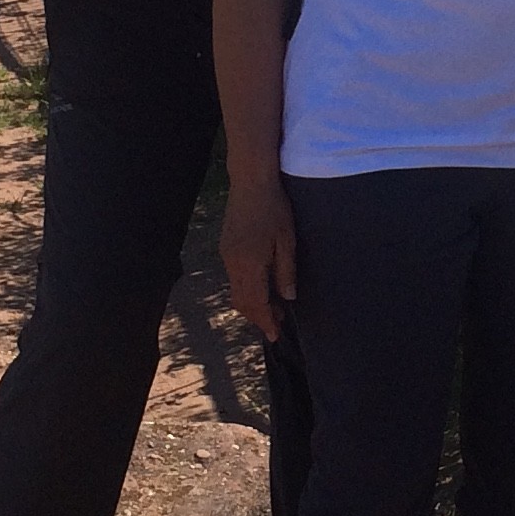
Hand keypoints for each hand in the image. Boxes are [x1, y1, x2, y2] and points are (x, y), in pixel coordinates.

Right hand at [221, 175, 297, 341]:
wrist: (250, 181)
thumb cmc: (274, 208)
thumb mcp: (287, 241)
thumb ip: (286, 271)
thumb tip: (288, 298)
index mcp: (249, 264)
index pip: (255, 303)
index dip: (265, 321)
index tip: (276, 335)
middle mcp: (233, 263)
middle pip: (242, 301)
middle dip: (258, 316)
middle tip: (278, 324)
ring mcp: (226, 255)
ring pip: (236, 290)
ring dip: (253, 303)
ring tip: (274, 306)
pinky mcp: (226, 247)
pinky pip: (234, 277)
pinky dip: (247, 288)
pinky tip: (262, 285)